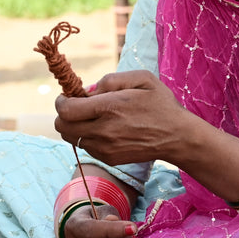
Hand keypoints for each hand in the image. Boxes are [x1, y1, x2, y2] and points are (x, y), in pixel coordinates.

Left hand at [55, 70, 193, 165]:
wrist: (177, 136)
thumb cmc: (160, 104)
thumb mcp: (141, 78)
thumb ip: (110, 80)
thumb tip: (87, 91)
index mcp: (109, 108)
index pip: (66, 109)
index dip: (61, 101)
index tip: (68, 95)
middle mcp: (104, 130)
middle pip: (62, 126)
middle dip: (64, 114)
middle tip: (77, 105)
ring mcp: (105, 148)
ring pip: (71, 137)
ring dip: (74, 125)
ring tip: (91, 117)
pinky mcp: (109, 158)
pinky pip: (85, 146)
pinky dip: (86, 136)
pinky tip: (103, 128)